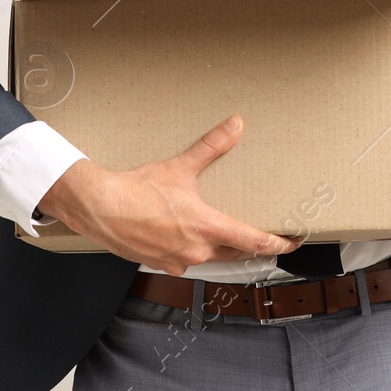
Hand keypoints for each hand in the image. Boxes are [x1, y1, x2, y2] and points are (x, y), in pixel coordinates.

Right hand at [36, 115, 297, 274]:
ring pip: (210, 258)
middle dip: (250, 246)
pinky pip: (185, 260)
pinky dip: (192, 250)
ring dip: (221, 248)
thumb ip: (212, 147)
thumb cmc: (136, 190)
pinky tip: (186, 236)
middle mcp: (196, 251)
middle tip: (264, 237)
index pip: (253, 241)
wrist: (98, 207)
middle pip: (235, 253)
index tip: (292, 242)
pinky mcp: (160, 265)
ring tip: (225, 234)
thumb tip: (235, 126)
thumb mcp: (179, 167)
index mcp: (206, 228)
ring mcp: (178, 262)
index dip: (277, 243)